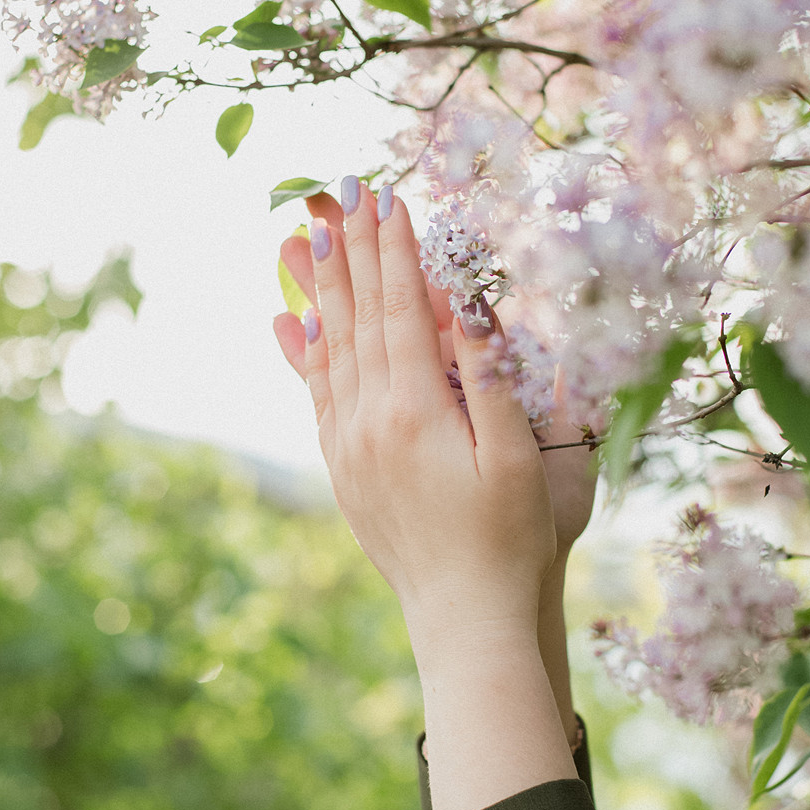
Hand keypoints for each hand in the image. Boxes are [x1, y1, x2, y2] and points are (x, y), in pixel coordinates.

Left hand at [280, 227, 597, 569]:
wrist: (465, 616)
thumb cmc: (510, 538)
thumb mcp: (519, 455)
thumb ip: (490, 376)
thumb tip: (467, 303)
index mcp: (416, 411)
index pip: (399, 308)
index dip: (395, 249)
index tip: (389, 198)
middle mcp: (369, 421)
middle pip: (355, 317)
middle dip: (352, 250)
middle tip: (341, 193)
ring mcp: (349, 446)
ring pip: (328, 348)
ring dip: (322, 288)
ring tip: (309, 236)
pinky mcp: (344, 469)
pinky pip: (316, 394)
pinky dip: (303, 349)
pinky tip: (290, 321)